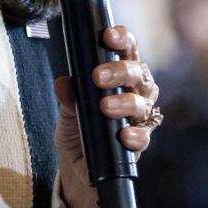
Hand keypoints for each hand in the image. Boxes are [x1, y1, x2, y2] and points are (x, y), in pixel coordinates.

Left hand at [54, 25, 158, 207]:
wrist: (78, 172)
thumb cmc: (78, 133)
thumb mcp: (68, 113)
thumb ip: (69, 97)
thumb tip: (64, 82)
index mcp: (119, 76)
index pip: (127, 50)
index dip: (122, 39)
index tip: (108, 36)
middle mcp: (135, 92)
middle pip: (138, 73)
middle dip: (120, 71)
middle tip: (98, 77)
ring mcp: (139, 118)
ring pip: (143, 103)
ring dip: (125, 103)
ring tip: (105, 107)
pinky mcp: (139, 144)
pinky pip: (144, 137)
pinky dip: (135, 136)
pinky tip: (123, 136)